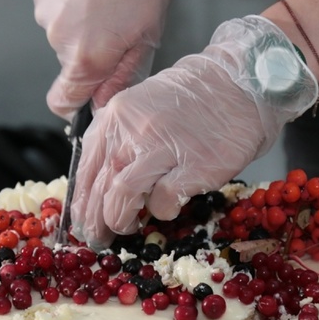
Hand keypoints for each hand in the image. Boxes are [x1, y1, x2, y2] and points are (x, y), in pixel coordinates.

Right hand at [33, 0, 184, 120]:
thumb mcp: (147, 35)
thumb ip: (122, 76)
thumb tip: (102, 102)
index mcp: (87, 57)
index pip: (62, 101)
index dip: (76, 105)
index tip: (89, 97)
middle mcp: (58, 39)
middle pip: (70, 65)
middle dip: (92, 54)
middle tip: (119, 28)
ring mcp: (45, 12)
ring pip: (63, 36)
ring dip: (82, 27)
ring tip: (108, 1)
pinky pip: (55, 10)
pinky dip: (71, 5)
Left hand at [70, 16, 318, 249]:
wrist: (237, 82)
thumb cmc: (191, 100)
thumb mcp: (141, 108)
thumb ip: (119, 140)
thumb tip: (102, 185)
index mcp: (115, 117)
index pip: (85, 169)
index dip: (81, 203)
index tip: (83, 222)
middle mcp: (132, 131)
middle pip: (100, 187)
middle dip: (95, 221)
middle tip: (101, 237)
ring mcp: (162, 148)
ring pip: (123, 196)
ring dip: (121, 219)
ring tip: (129, 227)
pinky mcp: (193, 166)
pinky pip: (164, 202)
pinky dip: (162, 211)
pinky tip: (168, 206)